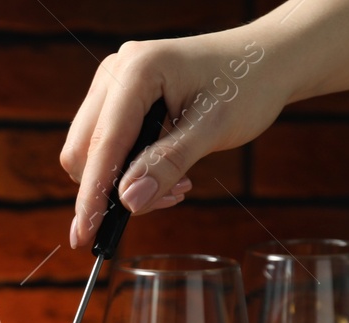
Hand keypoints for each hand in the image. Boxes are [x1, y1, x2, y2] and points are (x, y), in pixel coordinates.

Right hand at [62, 30, 291, 248]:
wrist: (265, 60)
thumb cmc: (248, 83)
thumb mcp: (213, 127)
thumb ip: (167, 163)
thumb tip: (128, 201)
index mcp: (136, 70)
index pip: (101, 144)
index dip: (92, 194)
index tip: (85, 235)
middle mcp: (115, 71)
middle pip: (82, 149)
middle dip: (110, 188)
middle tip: (161, 202)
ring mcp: (113, 83)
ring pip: (89, 151)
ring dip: (121, 181)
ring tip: (173, 187)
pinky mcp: (118, 98)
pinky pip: (105, 144)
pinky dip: (128, 169)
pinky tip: (164, 174)